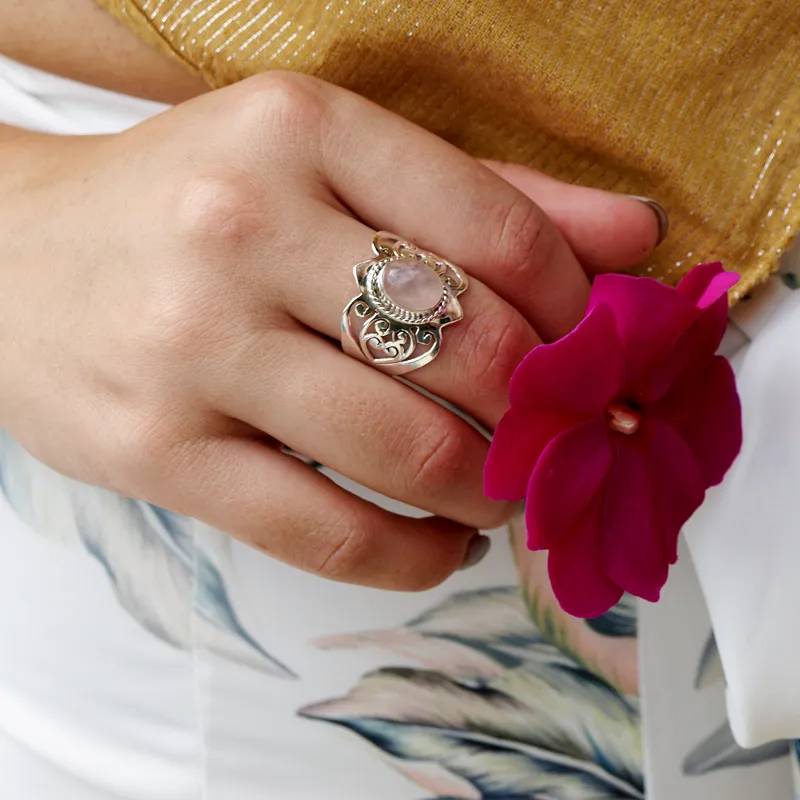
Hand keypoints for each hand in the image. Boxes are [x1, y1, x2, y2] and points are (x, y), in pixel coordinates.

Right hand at [0, 73, 660, 589]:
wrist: (11, 259)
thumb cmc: (187, 207)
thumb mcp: (328, 167)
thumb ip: (487, 196)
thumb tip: (637, 238)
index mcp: (301, 131)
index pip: (498, 230)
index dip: (577, 307)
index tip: (592, 349)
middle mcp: (244, 228)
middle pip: (465, 348)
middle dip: (544, 411)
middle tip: (560, 433)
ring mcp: (194, 346)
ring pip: (407, 451)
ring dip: (489, 491)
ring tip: (503, 492)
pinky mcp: (157, 451)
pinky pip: (328, 534)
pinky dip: (415, 556)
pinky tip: (441, 543)